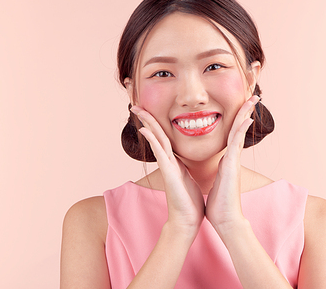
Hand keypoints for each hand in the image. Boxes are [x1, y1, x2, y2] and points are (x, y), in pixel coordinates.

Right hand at [131, 106, 204, 237]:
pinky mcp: (169, 173)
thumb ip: (185, 168)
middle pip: (157, 135)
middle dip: (147, 119)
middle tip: (136, 105)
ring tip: (138, 110)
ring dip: (147, 124)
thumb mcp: (189, 178)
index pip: (164, 138)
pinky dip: (153, 141)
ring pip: (156, 140)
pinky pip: (160, 153)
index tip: (151, 110)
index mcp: (174, 161)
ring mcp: (167, 167)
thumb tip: (185, 163)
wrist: (187, 220)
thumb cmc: (189, 202)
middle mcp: (168, 161)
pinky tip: (146, 130)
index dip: (158, 123)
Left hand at [205, 95, 258, 233]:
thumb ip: (218, 173)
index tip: (241, 106)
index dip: (236, 119)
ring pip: (239, 131)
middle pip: (239, 128)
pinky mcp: (232, 166)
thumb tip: (216, 170)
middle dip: (245, 111)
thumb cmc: (219, 204)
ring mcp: (233, 161)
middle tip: (253, 95)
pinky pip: (236, 143)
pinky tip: (246, 118)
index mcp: (227, 160)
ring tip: (252, 98)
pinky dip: (241, 130)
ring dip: (246, 114)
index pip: (232, 134)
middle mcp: (232, 157)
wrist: (225, 220)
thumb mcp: (216, 182)